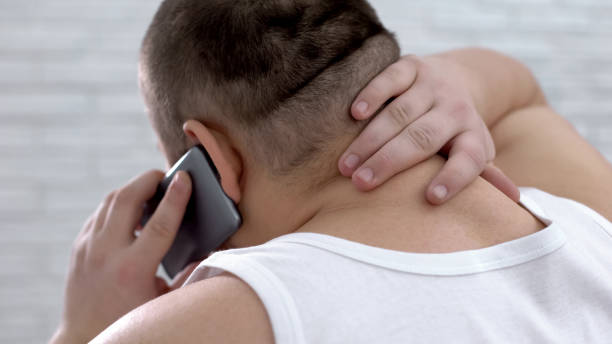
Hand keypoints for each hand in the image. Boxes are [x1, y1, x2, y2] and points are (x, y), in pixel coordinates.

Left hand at [51, 170, 196, 342]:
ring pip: (110, 201)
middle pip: (126, 199)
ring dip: (133, 189)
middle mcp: (106, 254)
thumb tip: (207, 253)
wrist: (83, 336)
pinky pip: (100, 213)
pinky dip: (118, 205)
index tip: (184, 178)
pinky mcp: (78, 247)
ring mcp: (87, 248)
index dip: (175, 198)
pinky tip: (132, 211)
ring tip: (152, 190)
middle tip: (165, 176)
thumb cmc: (128, 321)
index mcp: (132, 270)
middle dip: (148, 180)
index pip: (158, 224)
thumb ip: (187, 276)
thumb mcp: (163, 303)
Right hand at [338, 55, 518, 203]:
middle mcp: (455, 109)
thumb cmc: (456, 130)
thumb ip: (484, 175)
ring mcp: (432, 85)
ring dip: (370, 140)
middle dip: (390, 162)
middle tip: (361, 184)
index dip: (454, 179)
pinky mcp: (412, 66)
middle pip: (422, 138)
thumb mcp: (474, 151)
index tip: (432, 199)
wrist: (457, 78)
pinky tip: (355, 114)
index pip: (469, 160)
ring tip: (346, 165)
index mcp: (473, 135)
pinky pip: (390, 78)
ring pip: (400, 113)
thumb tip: (514, 201)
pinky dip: (372, 94)